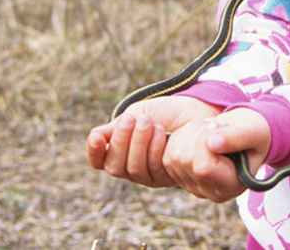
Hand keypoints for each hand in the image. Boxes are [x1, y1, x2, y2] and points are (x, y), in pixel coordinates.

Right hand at [86, 96, 219, 186]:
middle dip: (121, 141)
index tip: (96, 136)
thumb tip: (95, 138)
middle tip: (134, 119)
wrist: (195, 112)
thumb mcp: (136, 115)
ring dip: (139, 143)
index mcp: (121, 151)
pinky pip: (152, 171)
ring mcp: (150, 175)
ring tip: (150, 123)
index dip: (93, 152)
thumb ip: (115, 129)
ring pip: (133, 170)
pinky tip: (160, 134)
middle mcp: (133, 167)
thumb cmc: (165, 113)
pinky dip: (153, 150)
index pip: (99, 161)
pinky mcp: (168, 176)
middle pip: (115, 167)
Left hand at [162, 108, 269, 201]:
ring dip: (189, 135)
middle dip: (197, 135)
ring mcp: (193, 186)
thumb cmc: (253, 132)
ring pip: (174, 157)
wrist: (246, 134)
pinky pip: (168, 155)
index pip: (203, 167)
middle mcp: (211, 192)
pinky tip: (198, 136)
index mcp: (233, 185)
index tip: (218, 127)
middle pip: (185, 161)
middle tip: (216, 127)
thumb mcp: (253, 131)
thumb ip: (237, 137)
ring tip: (209, 131)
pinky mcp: (180, 177)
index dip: (205, 141)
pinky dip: (180, 139)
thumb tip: (212, 143)